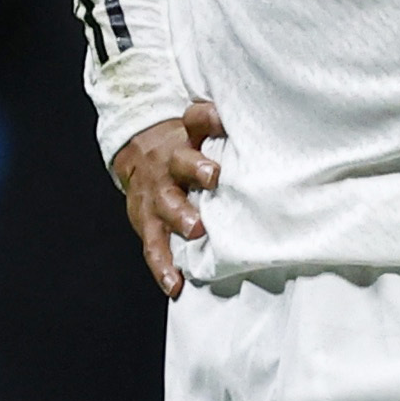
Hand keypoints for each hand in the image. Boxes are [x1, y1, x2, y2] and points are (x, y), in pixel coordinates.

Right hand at [109, 99, 223, 298]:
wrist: (139, 154)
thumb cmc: (185, 147)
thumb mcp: (200, 130)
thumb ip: (222, 129)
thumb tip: (260, 122)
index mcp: (186, 138)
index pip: (197, 120)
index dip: (209, 118)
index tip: (222, 118)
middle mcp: (170, 163)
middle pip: (181, 162)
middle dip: (196, 170)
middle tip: (212, 177)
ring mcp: (156, 194)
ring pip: (166, 204)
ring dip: (180, 217)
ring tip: (194, 231)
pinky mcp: (145, 221)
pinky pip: (153, 245)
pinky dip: (163, 266)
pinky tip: (175, 283)